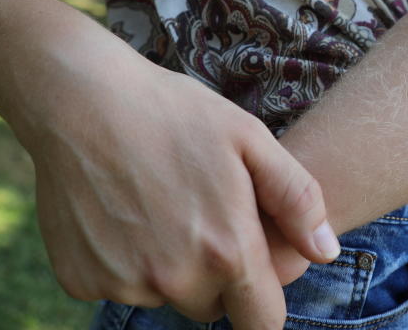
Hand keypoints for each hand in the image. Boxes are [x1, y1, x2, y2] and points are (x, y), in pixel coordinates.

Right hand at [28, 60, 338, 328]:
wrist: (81, 100)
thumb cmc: (174, 113)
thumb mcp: (250, 139)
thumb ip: (298, 199)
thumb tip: (326, 252)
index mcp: (227, 252)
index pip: (262, 322)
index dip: (262, 300)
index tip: (254, 274)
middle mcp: (175, 281)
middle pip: (211, 306)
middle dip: (215, 274)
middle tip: (199, 214)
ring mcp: (124, 284)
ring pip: (163, 296)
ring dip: (167, 267)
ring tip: (157, 203)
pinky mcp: (81, 280)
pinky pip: (117, 284)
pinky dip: (122, 260)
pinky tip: (120, 210)